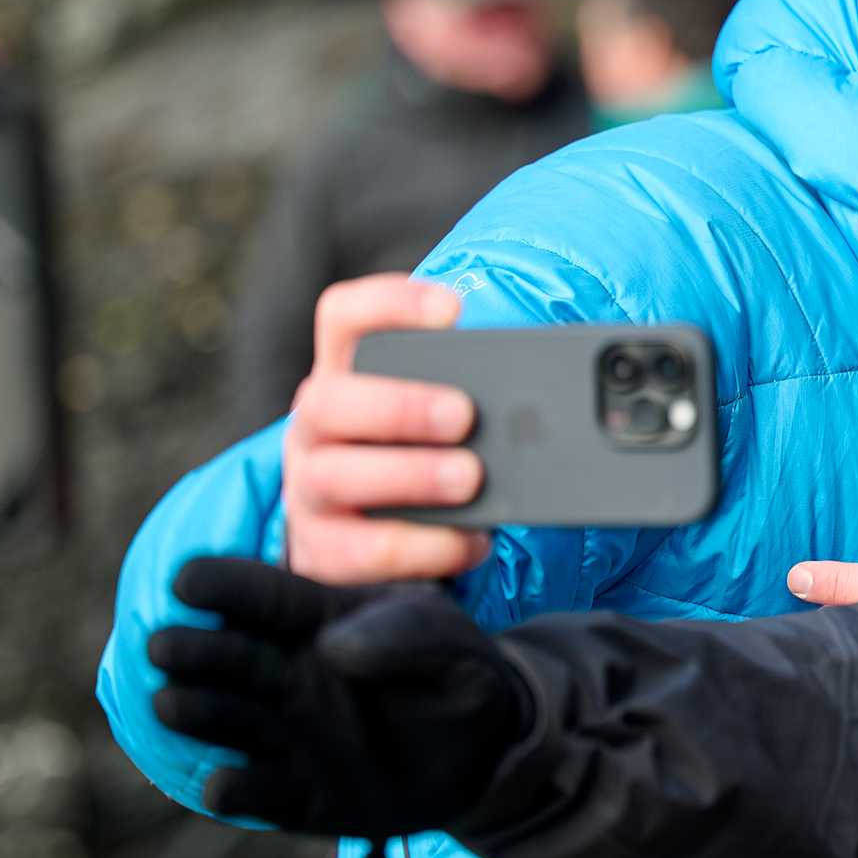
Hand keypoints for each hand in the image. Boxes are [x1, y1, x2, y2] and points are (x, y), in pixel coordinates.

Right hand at [147, 557, 531, 839]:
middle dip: (191, 649)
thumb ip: (405, 635)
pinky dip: (237, 793)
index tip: (185, 578)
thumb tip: (334, 645)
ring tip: (171, 703)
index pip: (263, 595)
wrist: (487, 754)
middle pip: (227, 657)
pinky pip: (257, 795)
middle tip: (162, 645)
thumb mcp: (450, 641)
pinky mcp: (297, 797)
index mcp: (318, 621)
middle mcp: (286, 676)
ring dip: (195, 714)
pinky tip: (225, 788)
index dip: (224, 584)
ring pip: (225, 722)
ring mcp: (286, 736)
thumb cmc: (457, 674)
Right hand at [284, 275, 488, 583]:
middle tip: (463, 415)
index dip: (389, 305)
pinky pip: (360, 552)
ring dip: (409, 474)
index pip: (343, 318)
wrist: (375, 546)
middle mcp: (315, 428)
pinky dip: (421, 547)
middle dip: (401, 406)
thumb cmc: (418, 464)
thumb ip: (472, 395)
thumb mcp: (436, 419)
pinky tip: (470, 540)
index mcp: (345, 377)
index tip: (452, 309)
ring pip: (335, 476)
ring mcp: (309, 490)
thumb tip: (548, 392)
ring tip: (469, 477)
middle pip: (329, 400)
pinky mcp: (320, 551)